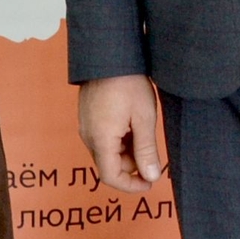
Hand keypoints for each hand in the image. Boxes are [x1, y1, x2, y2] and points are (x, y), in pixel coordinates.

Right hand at [78, 74, 165, 191]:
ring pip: (106, 152)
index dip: (130, 185)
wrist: (108, 53)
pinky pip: (102, 138)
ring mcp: (86, 125)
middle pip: (109, 165)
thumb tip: (152, 176)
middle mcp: (88, 136)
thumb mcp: (143, 118)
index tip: (149, 182)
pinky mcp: (87, 117)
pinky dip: (118, 140)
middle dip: (132, 166)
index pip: (111, 177)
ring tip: (145, 133)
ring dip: (126, 152)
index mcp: (100, 139)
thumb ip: (146, 150)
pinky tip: (133, 125)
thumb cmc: (128, 82)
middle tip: (153, 154)